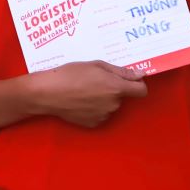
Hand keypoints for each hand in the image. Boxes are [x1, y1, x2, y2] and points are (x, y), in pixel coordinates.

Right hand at [27, 61, 146, 127]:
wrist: (48, 92)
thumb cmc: (72, 74)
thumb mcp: (97, 65)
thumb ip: (122, 72)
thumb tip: (140, 75)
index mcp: (117, 88)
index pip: (141, 91)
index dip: (137, 84)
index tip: (129, 80)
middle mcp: (113, 104)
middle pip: (122, 96)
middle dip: (114, 89)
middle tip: (96, 80)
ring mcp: (103, 116)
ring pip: (110, 105)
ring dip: (103, 99)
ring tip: (85, 90)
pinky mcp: (93, 123)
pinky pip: (100, 114)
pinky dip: (94, 108)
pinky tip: (81, 101)